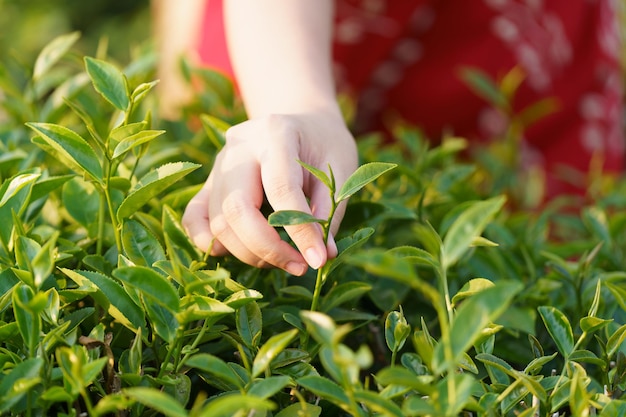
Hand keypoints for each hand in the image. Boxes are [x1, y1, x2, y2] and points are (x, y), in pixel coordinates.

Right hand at [182, 111, 357, 275]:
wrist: (301, 124)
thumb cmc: (323, 145)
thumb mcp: (340, 167)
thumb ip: (329, 210)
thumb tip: (323, 256)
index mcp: (276, 133)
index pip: (281, 189)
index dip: (299, 231)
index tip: (318, 259)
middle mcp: (238, 147)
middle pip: (237, 208)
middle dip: (268, 248)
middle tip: (299, 266)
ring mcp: (218, 164)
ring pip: (219, 222)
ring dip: (251, 253)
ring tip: (286, 259)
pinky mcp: (208, 183)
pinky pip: (195, 219)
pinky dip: (213, 243)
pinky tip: (244, 252)